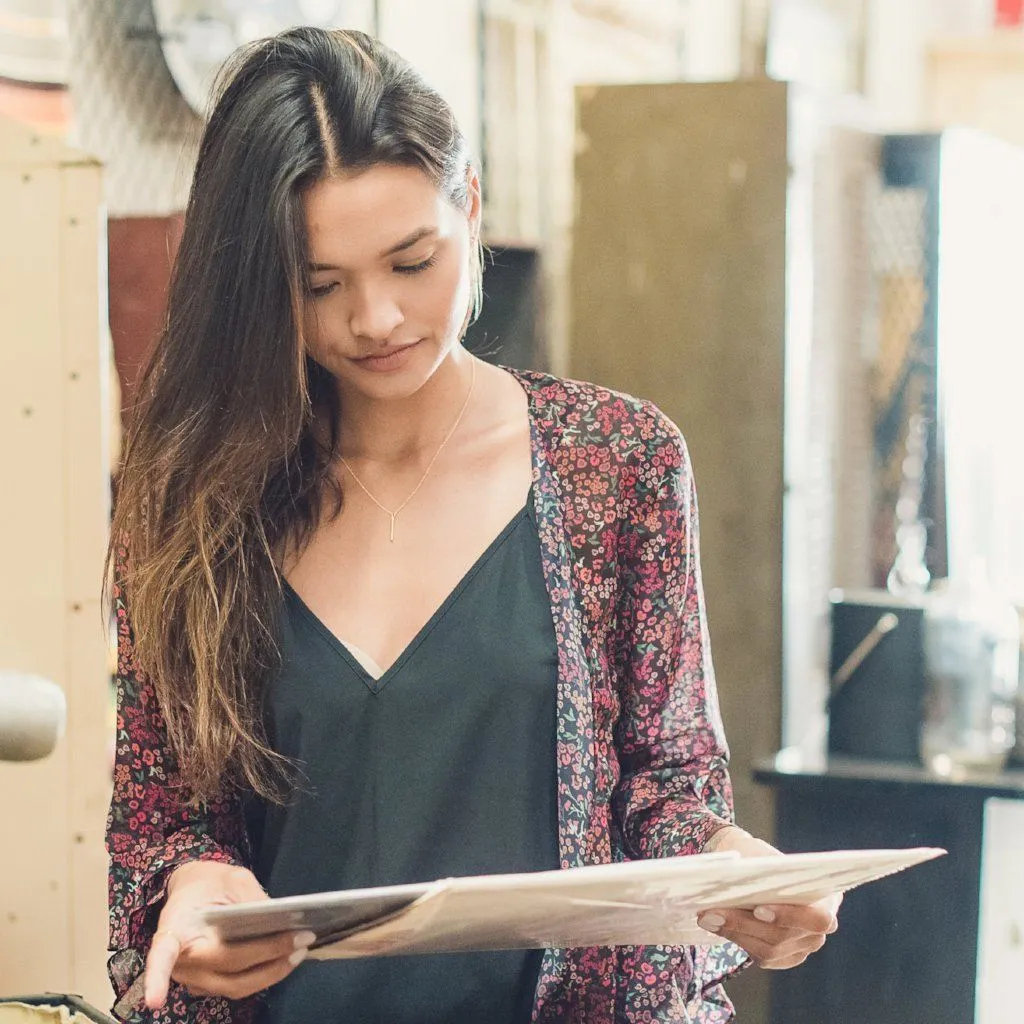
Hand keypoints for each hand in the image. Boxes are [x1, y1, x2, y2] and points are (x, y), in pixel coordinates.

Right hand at [144, 860, 314, 1008]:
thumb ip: (250, 898)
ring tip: (300, 951)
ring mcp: (193, 977)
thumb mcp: (232, 878)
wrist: (193, 889)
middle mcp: (180, 960)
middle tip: (302, 939)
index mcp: (174, 927)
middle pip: (225, 966)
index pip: (163, 954)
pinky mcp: (208, 984)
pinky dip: (264, 976)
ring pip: (234, 986)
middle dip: (268, 955)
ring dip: (271, 972)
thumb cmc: (209, 883)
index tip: (153, 1001)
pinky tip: (287, 961)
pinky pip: (236, 986)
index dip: (158, 977)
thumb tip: (280, 918)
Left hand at [697, 826, 840, 969]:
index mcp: (827, 898)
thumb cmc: (760, 857)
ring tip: (706, 917)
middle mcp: (819, 929)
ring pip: (770, 950)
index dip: (789, 916)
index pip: (817, 918)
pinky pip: (761, 955)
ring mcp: (802, 946)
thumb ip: (757, 870)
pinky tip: (714, 925)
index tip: (758, 908)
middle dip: (745, 924)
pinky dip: (736, 939)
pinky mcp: (783, 957)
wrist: (753, 869)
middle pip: (785, 936)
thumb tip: (735, 880)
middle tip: (712, 913)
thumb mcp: (760, 855)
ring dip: (734, 932)